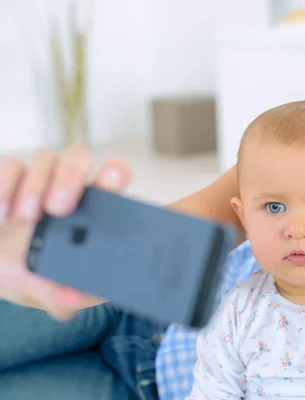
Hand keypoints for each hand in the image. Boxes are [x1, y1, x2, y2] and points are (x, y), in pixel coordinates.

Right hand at [0, 145, 130, 318]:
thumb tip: (71, 300)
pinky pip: (11, 164)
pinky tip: (3, 214)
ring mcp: (41, 178)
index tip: (113, 179)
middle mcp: (71, 187)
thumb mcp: (48, 289)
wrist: (3, 269)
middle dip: (70, 178)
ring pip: (46, 158)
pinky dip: (5, 184)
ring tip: (24, 217)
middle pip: (78, 158)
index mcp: (93, 210)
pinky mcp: (12, 177)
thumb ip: (60, 296)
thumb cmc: (37, 274)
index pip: (115, 177)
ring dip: (35, 186)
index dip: (116, 173)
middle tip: (57, 208)